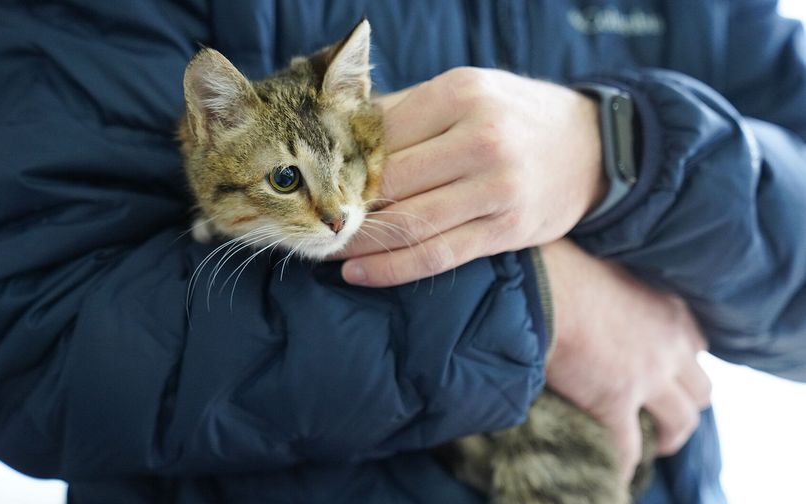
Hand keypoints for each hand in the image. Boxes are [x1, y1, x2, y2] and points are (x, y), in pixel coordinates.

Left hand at [339, 67, 606, 286]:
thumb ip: (409, 111)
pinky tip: (358, 274)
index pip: (382, 136)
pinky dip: (392, 269)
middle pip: (392, 181)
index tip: (321, 185)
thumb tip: (344, 137)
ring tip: (326, 251)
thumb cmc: (514, 116)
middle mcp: (480, 139)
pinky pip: (437, 255)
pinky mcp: (506, 229)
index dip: (345, 164)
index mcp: (461, 95)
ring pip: (410, 223)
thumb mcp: (469, 91)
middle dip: (348, 206)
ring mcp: (497, 188)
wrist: (591, 146)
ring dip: (360, 243)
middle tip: (317, 222)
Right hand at [542, 240, 710, 479]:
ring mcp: (648, 376)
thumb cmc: (564, 268)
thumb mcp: (612, 272)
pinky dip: (625, 462)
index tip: (666, 373)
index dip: (682, 364)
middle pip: (701, 391)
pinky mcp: (616, 400)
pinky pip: (630, 445)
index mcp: (671, 311)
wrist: (541, 284)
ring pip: (683, 423)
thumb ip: (624, 292)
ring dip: (670, 437)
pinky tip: (615, 469)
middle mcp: (670, 346)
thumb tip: (603, 297)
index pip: (697, 346)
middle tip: (665, 415)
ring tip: (653, 445)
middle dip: (686, 405)